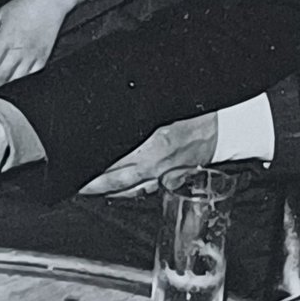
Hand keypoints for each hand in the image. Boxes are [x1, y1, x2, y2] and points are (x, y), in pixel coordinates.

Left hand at [0, 0, 98, 91]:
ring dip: (5, 88)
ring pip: (16, 79)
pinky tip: (16, 88)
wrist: (51, 2)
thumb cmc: (24, 6)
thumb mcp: (0, 13)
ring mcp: (32, 55)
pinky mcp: (43, 58)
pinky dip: (23, 83)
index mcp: (5, 38)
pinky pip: (32, 76)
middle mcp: (18, 49)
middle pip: (1, 75)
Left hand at [79, 112, 219, 196]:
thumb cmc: (196, 115)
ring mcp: (163, 177)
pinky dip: (128, 193)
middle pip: (116, 182)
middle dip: (93, 186)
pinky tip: (117, 192)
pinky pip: (144, 191)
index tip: (77, 168)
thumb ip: (139, 113)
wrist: (223, 130)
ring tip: (89, 190)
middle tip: (76, 185)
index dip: (93, 169)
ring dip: (107, 192)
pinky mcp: (171, 182)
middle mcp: (156, 165)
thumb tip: (115, 110)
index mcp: (154, 145)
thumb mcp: (164, 108)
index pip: (115, 162)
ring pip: (129, 191)